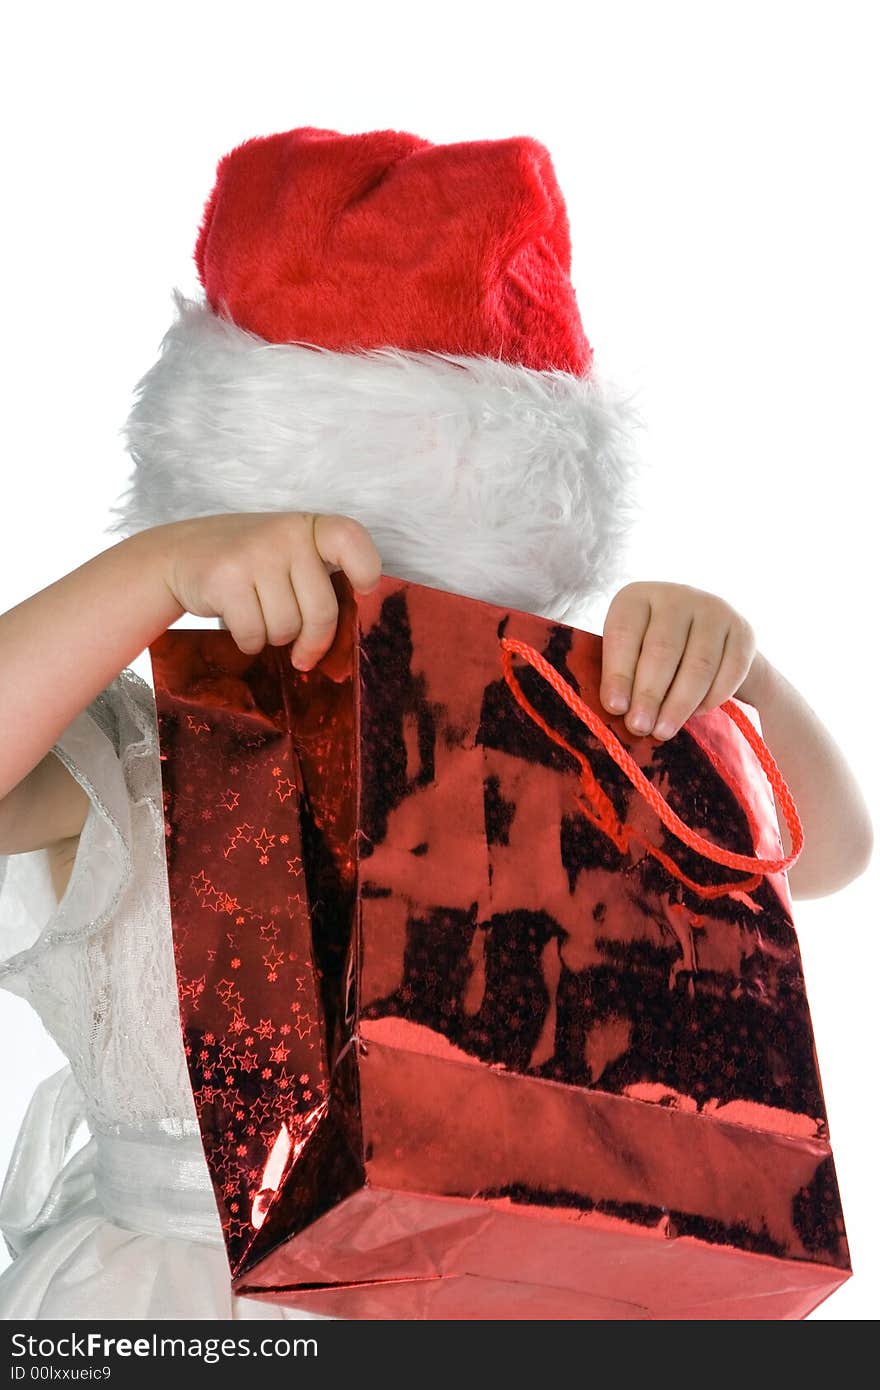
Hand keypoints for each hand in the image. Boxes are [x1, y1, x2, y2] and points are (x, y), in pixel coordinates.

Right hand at [161, 511, 382, 668]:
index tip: (364, 590)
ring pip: (286, 628)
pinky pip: (254, 634)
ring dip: (273, 638)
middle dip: (312, 641)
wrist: (178, 555)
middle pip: (321, 610)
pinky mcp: (226, 580)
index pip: (350, 538)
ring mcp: (254, 555)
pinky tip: (238, 623)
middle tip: (303, 652)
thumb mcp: (285, 552)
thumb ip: (316, 577)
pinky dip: (248, 641)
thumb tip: (343, 640)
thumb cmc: (246, 563)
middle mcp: (284, 535)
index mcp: (307, 526)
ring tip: (258, 618)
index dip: (365, 567)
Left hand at [599, 581, 765, 739]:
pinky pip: (730, 671)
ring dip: (679, 704)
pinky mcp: (742, 631)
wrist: (705, 637)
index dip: (618, 673)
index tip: (615, 708)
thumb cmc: (651, 650)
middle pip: (663, 650)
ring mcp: (713, 610)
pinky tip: (695, 714)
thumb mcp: (629, 653)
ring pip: (698, 664)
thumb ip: (621, 675)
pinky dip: (712, 698)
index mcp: (637, 597)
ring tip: (663, 731)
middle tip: (640, 727)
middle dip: (649, 695)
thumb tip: (618, 709)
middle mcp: (677, 596)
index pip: (624, 633)